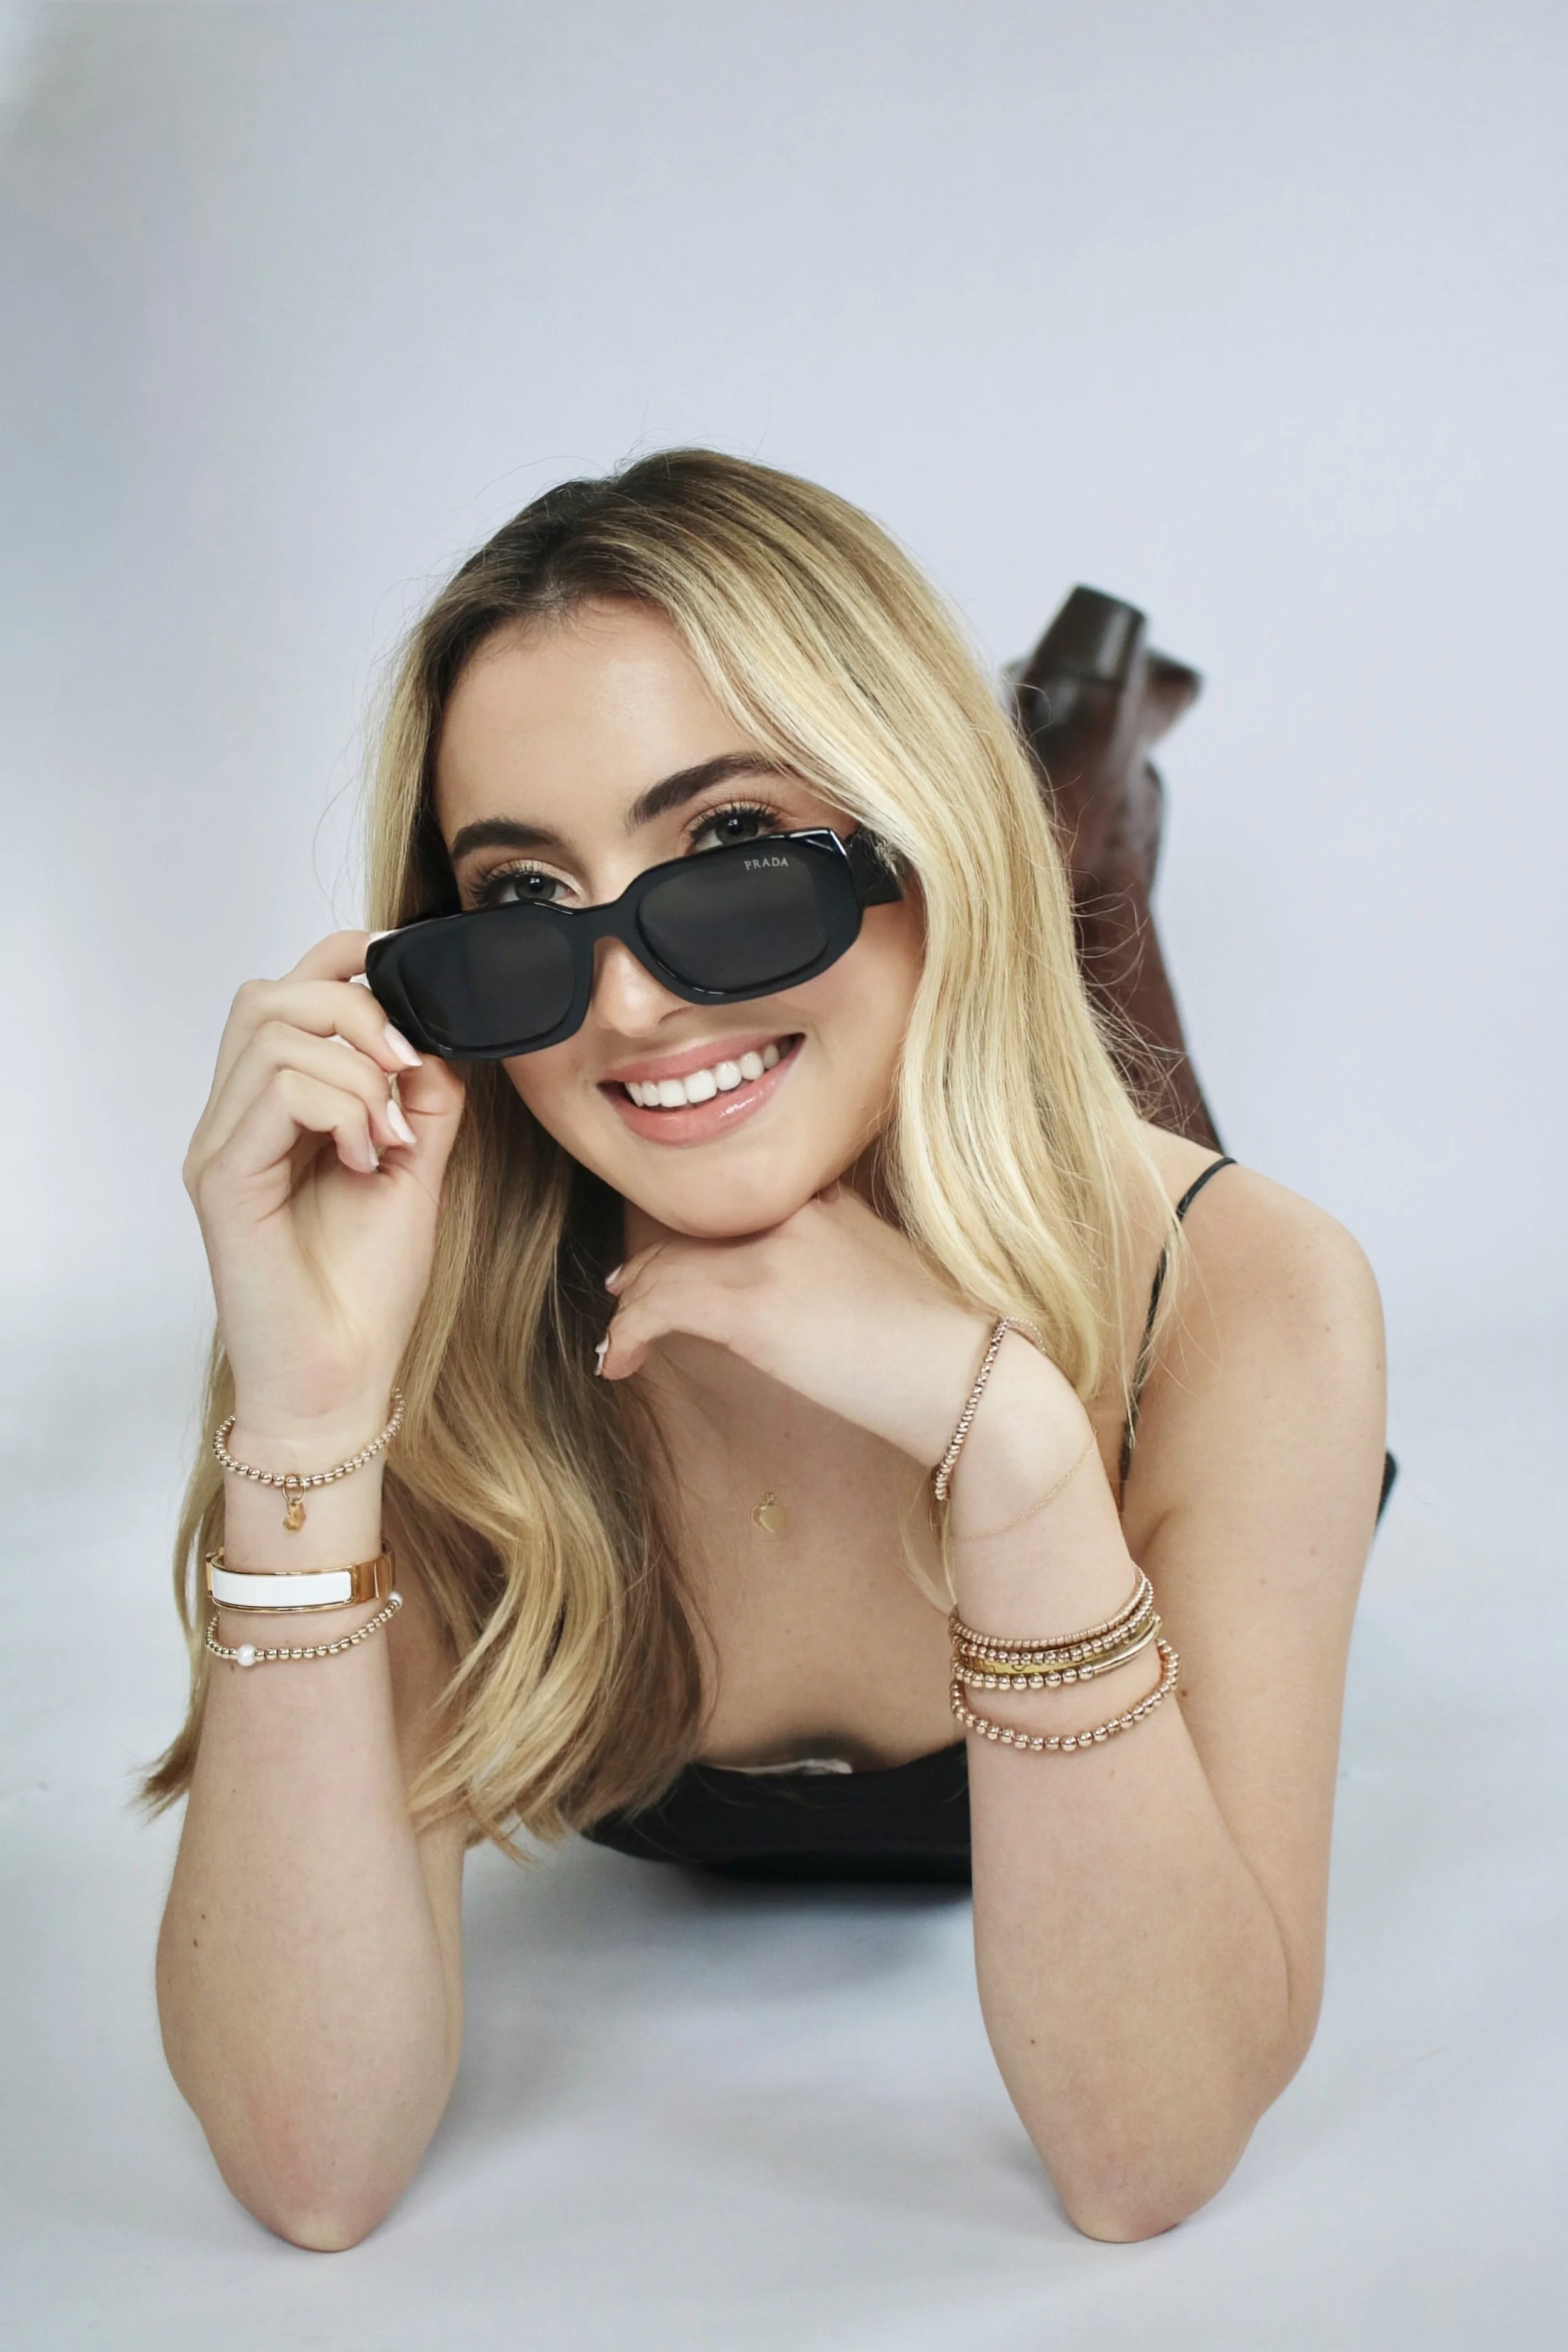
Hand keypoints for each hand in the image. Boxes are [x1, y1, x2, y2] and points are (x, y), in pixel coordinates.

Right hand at [184, 931, 465, 1436]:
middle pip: (268, 992)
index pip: (287, 992)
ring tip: (387, 1137)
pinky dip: (338, 1108)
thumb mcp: (415, 1172)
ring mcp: (221, 1146)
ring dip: (354, 1072)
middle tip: (406, 1070)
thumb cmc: (366, 1291)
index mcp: (276, 1110)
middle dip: (354, 1009)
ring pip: (271, 1031)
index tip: (411, 988)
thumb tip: (438, 1035)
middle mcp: (236, 1119)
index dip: (346, 962)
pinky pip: (272, 1090)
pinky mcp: (221, 1179)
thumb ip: (423, 1102)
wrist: (340, 1382)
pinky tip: (364, 1159)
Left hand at [599, 1186, 1079, 1471]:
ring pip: (665, 1264)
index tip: (666, 1264)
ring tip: (619, 1343)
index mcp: (827, 1198)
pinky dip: (628, 1333)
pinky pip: (659, 1306)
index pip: (735, 1202)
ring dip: (633, 1307)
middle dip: (651, 1268)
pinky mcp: (753, 1303)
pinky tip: (619, 1363)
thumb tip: (788, 1290)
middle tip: (625, 1297)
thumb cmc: (943, 1347)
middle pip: (693, 1229)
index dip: (692, 1235)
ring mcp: (772, 1252)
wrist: (974, 1382)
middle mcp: (795, 1210)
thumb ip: (832, 1258)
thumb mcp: (886, 1274)